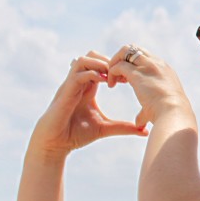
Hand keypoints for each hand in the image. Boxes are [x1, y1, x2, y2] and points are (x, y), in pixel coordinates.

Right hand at [32, 52, 146, 156]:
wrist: (54, 145)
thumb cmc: (76, 135)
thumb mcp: (105, 129)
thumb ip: (124, 127)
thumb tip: (145, 131)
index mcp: (89, 88)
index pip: (101, 65)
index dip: (117, 67)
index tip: (129, 78)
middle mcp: (79, 83)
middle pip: (92, 56)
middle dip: (109, 61)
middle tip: (122, 74)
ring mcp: (70, 85)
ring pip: (84, 59)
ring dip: (100, 63)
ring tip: (112, 76)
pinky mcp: (64, 92)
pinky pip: (77, 74)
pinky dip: (92, 74)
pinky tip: (104, 83)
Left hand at [106, 45, 192, 127]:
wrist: (174, 113)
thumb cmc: (168, 114)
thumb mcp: (159, 107)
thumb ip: (146, 112)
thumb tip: (139, 122)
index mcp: (164, 69)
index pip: (144, 56)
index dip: (132, 65)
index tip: (126, 80)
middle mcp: (157, 63)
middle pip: (134, 48)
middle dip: (122, 59)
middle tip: (117, 75)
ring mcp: (147, 66)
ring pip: (125, 50)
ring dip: (115, 62)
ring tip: (112, 78)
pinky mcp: (137, 74)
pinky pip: (118, 66)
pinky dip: (111, 73)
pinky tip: (111, 85)